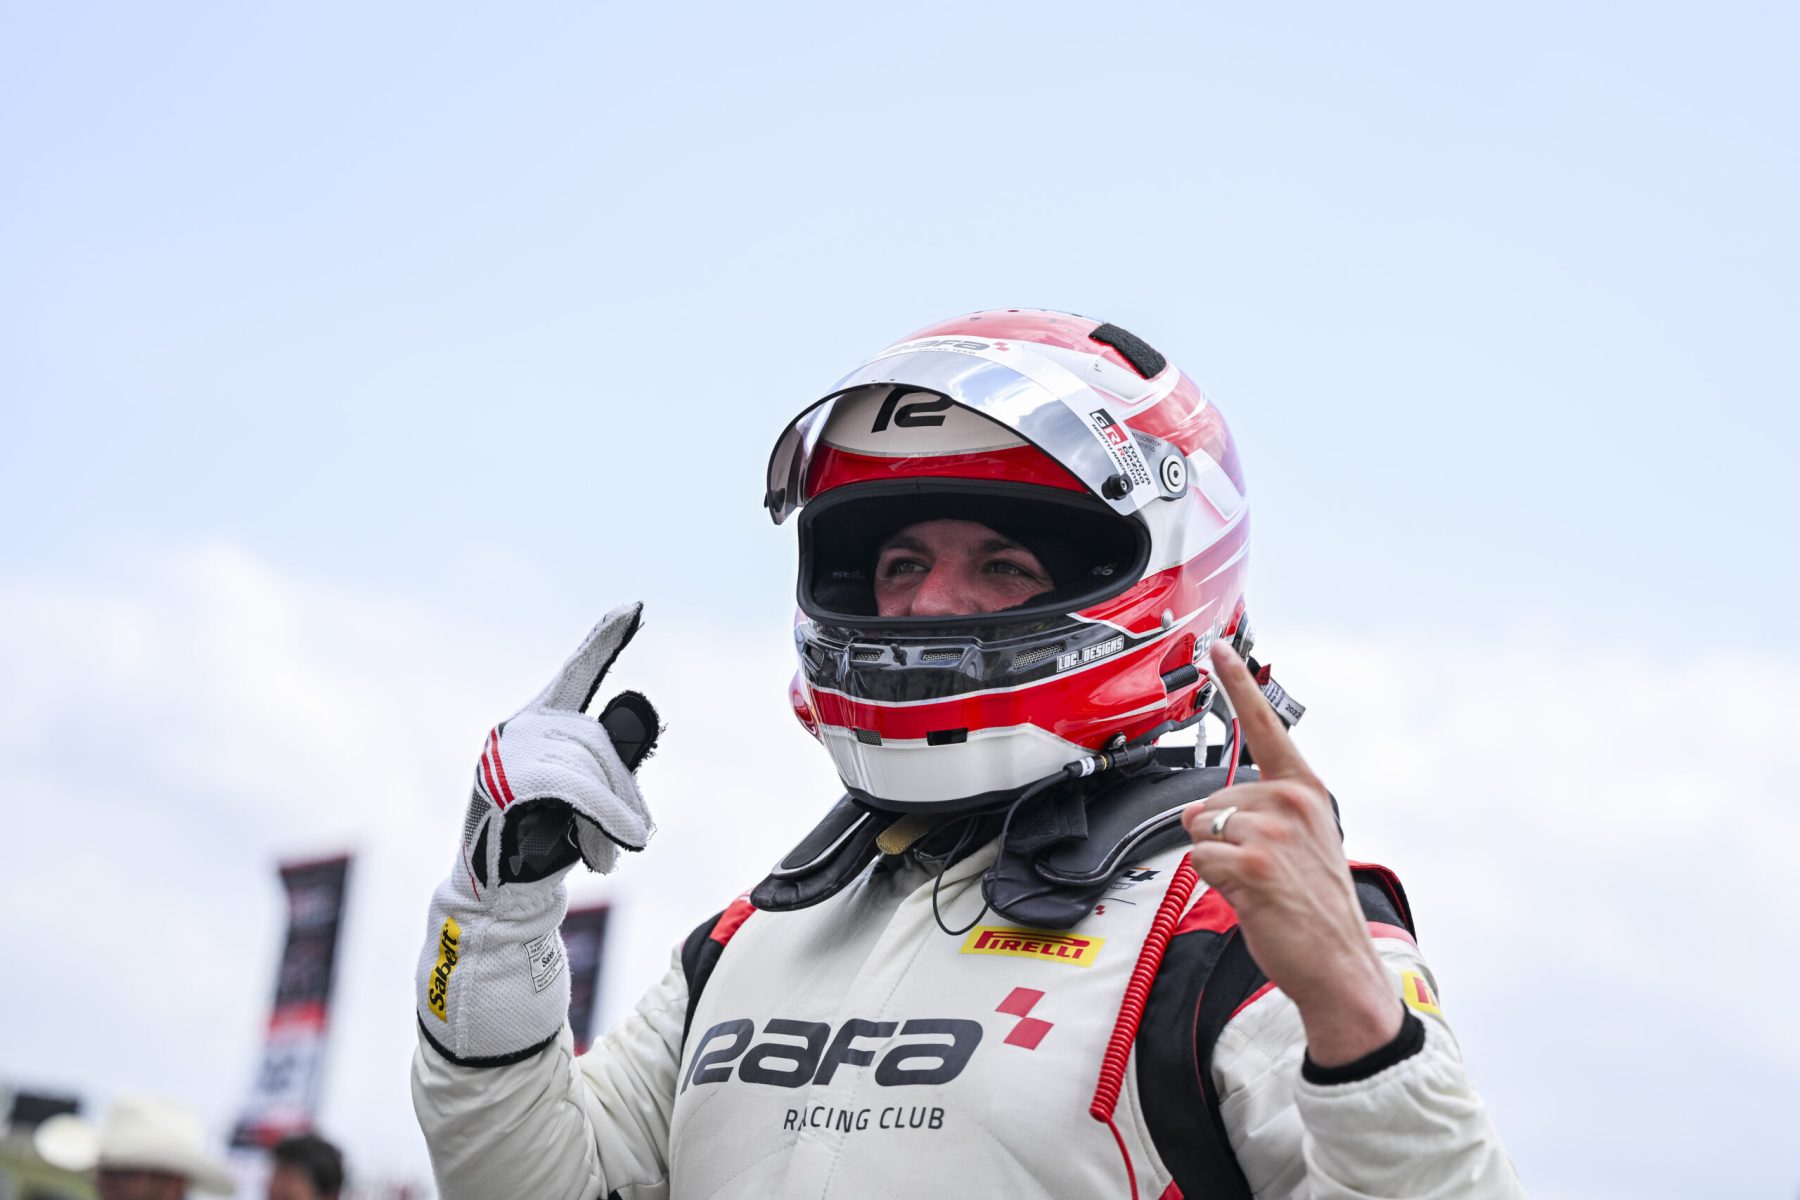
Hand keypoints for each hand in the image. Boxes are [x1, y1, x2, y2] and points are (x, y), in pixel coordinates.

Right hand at [458, 602, 657, 897]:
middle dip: (623, 791)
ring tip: (612, 852)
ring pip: (590, 766)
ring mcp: (508, 753)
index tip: (634, 607)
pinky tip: (623, 841)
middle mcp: (519, 729)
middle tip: (632, 837)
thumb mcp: (586, 794)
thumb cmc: (545, 844)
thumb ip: (609, 757)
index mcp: (539, 724)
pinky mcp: (507, 780)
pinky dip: (606, 814)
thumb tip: (648, 718)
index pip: (577, 673)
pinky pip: (578, 787)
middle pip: (597, 739)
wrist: (499, 896)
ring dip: (614, 815)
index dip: (605, 640)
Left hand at [1181, 641, 1399, 1066]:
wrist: (1340, 966)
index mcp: (1305, 791)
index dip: (1238, 683)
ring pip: (1200, 829)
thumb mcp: (1301, 844)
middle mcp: (1290, 801)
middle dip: (1219, 836)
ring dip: (1217, 861)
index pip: (1265, 726)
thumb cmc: (1315, 909)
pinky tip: (1251, 899)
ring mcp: (1272, 830)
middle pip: (1210, 798)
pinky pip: (1199, 858)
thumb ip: (1262, 813)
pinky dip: (1213, 882)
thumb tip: (1204, 813)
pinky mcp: (1252, 863)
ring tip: (1260, 887)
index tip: (1216, 645)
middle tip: (1263, 873)